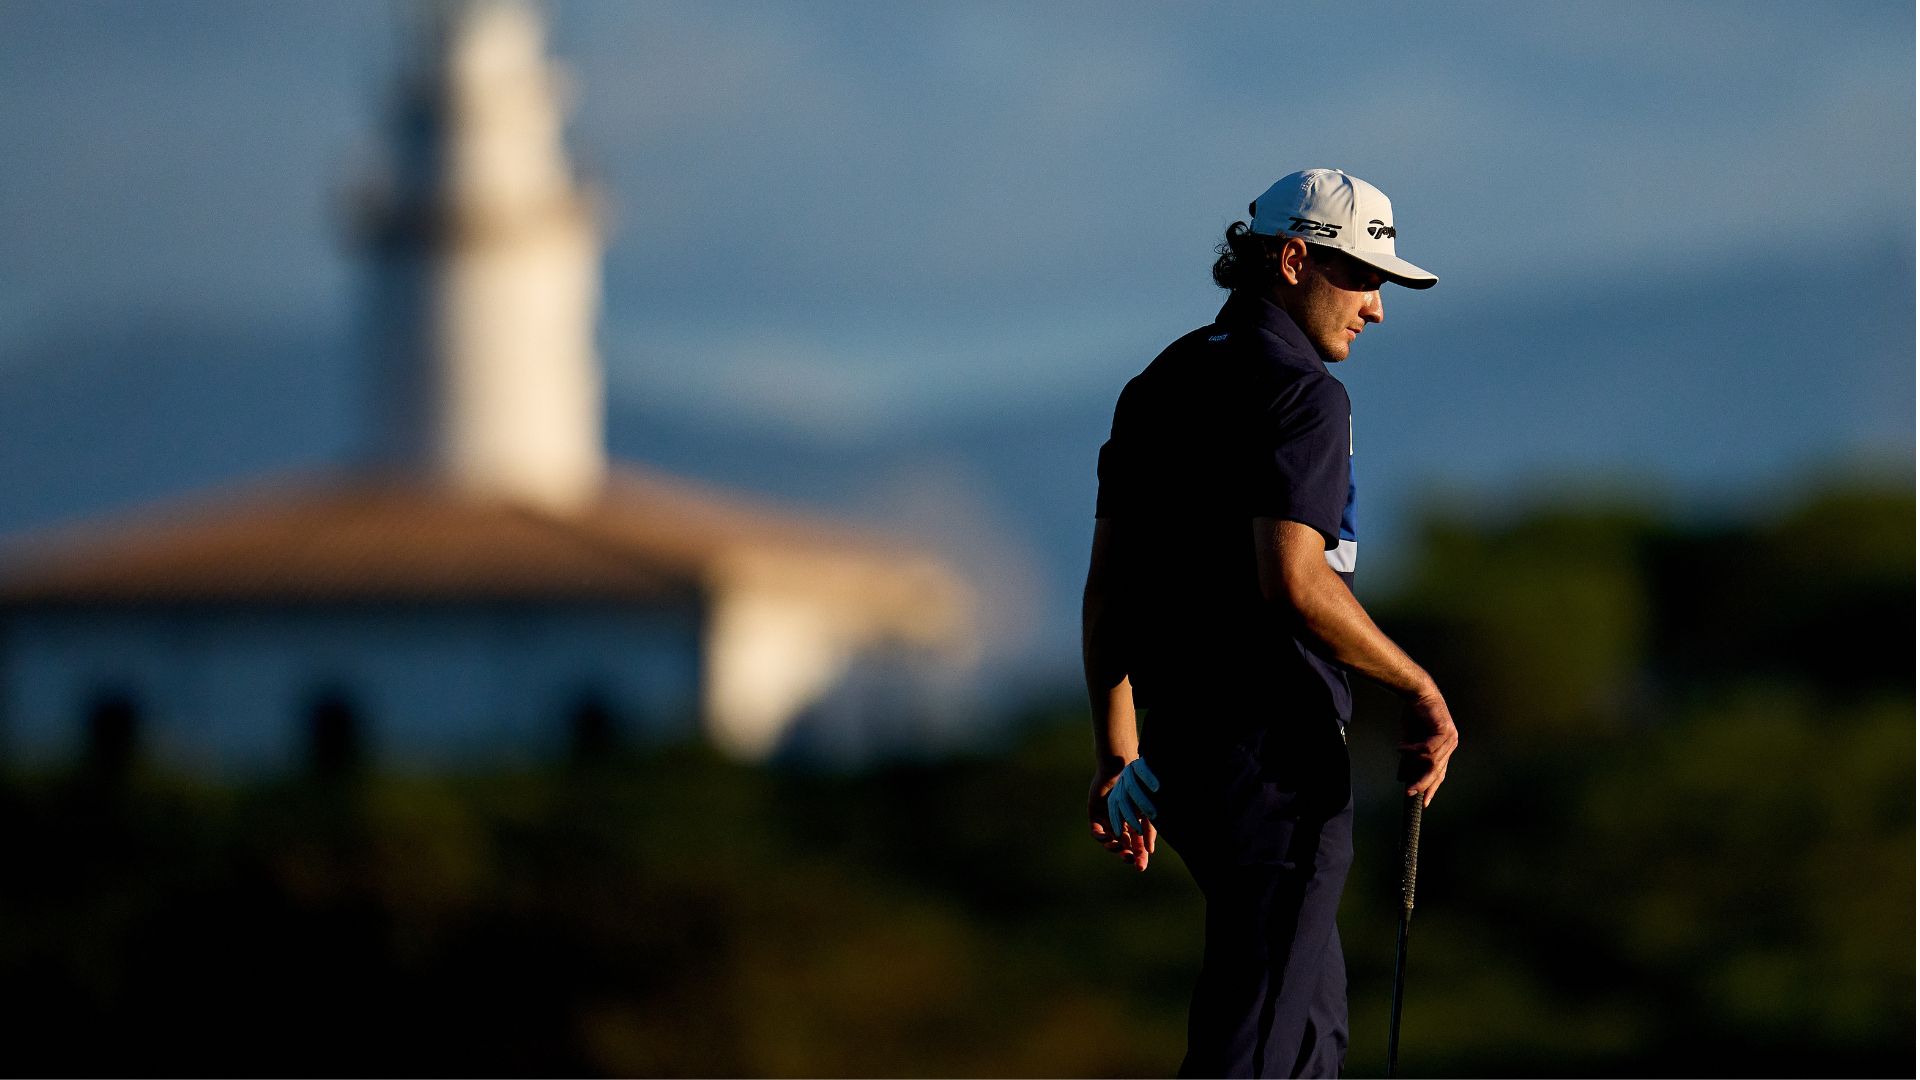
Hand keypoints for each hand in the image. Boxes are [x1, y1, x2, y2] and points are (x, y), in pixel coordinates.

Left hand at [1088, 758, 1159, 871]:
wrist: (1123, 769)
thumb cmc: (1138, 788)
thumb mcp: (1146, 812)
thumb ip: (1149, 830)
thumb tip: (1150, 850)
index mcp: (1136, 825)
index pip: (1138, 846)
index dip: (1140, 857)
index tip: (1141, 867)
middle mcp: (1122, 825)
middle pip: (1124, 846)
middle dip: (1127, 855)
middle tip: (1131, 861)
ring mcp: (1109, 821)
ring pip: (1110, 841)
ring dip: (1114, 848)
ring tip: (1120, 848)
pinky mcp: (1096, 815)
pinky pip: (1096, 831)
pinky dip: (1101, 836)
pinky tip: (1107, 837)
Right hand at [1398, 689, 1459, 807]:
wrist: (1417, 694)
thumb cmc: (1415, 716)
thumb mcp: (1410, 742)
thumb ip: (1409, 759)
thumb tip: (1402, 777)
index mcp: (1444, 749)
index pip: (1439, 774)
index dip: (1431, 788)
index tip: (1423, 802)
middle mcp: (1450, 745)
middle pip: (1437, 772)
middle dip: (1423, 783)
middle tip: (1409, 791)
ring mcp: (1450, 738)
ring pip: (1432, 761)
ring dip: (1413, 761)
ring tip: (1401, 753)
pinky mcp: (1444, 731)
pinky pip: (1428, 749)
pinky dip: (1413, 750)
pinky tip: (1403, 747)